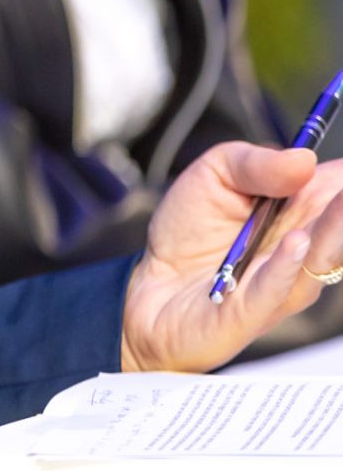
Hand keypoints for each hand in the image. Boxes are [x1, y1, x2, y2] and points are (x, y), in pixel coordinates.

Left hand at [120, 143, 342, 373]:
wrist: (147, 283)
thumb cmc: (189, 230)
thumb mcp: (213, 176)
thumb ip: (254, 163)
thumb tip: (304, 158)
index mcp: (303, 213)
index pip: (339, 191)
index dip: (342, 183)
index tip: (342, 170)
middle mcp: (303, 251)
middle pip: (338, 228)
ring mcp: (283, 285)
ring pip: (318, 258)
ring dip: (333, 230)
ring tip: (341, 201)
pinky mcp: (251, 312)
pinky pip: (275, 289)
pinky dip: (286, 266)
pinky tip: (296, 242)